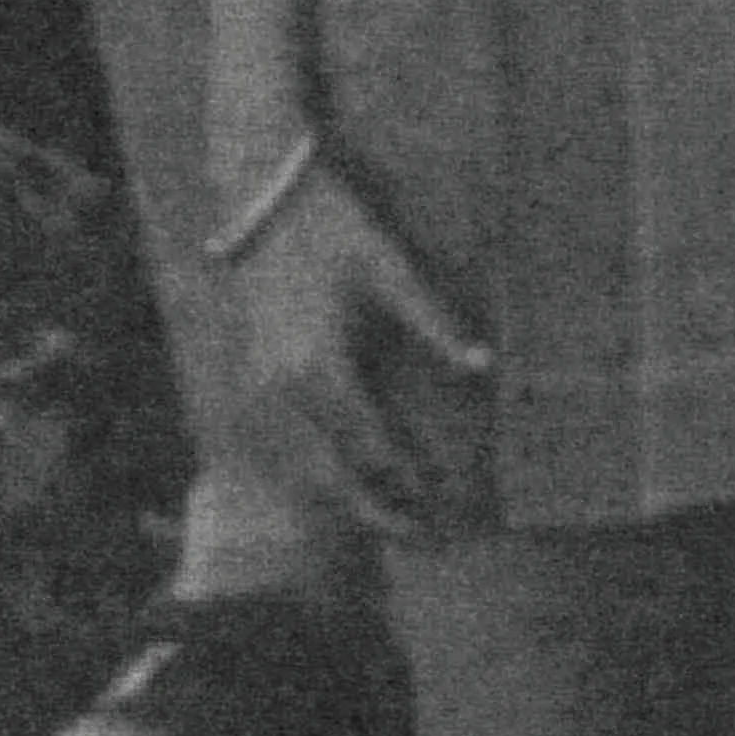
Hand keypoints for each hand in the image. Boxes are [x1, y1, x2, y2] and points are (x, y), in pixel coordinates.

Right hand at [232, 154, 496, 538]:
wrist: (263, 196)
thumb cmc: (333, 227)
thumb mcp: (391, 268)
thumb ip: (435, 322)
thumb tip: (485, 364)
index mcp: (318, 367)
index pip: (367, 449)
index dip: (404, 485)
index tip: (440, 513)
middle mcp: (281, 390)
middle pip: (328, 477)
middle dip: (374, 512)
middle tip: (422, 539)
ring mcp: (257, 389)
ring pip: (299, 471)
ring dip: (343, 501)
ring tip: (393, 522)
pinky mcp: (249, 380)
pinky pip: (281, 449)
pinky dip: (314, 475)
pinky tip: (346, 484)